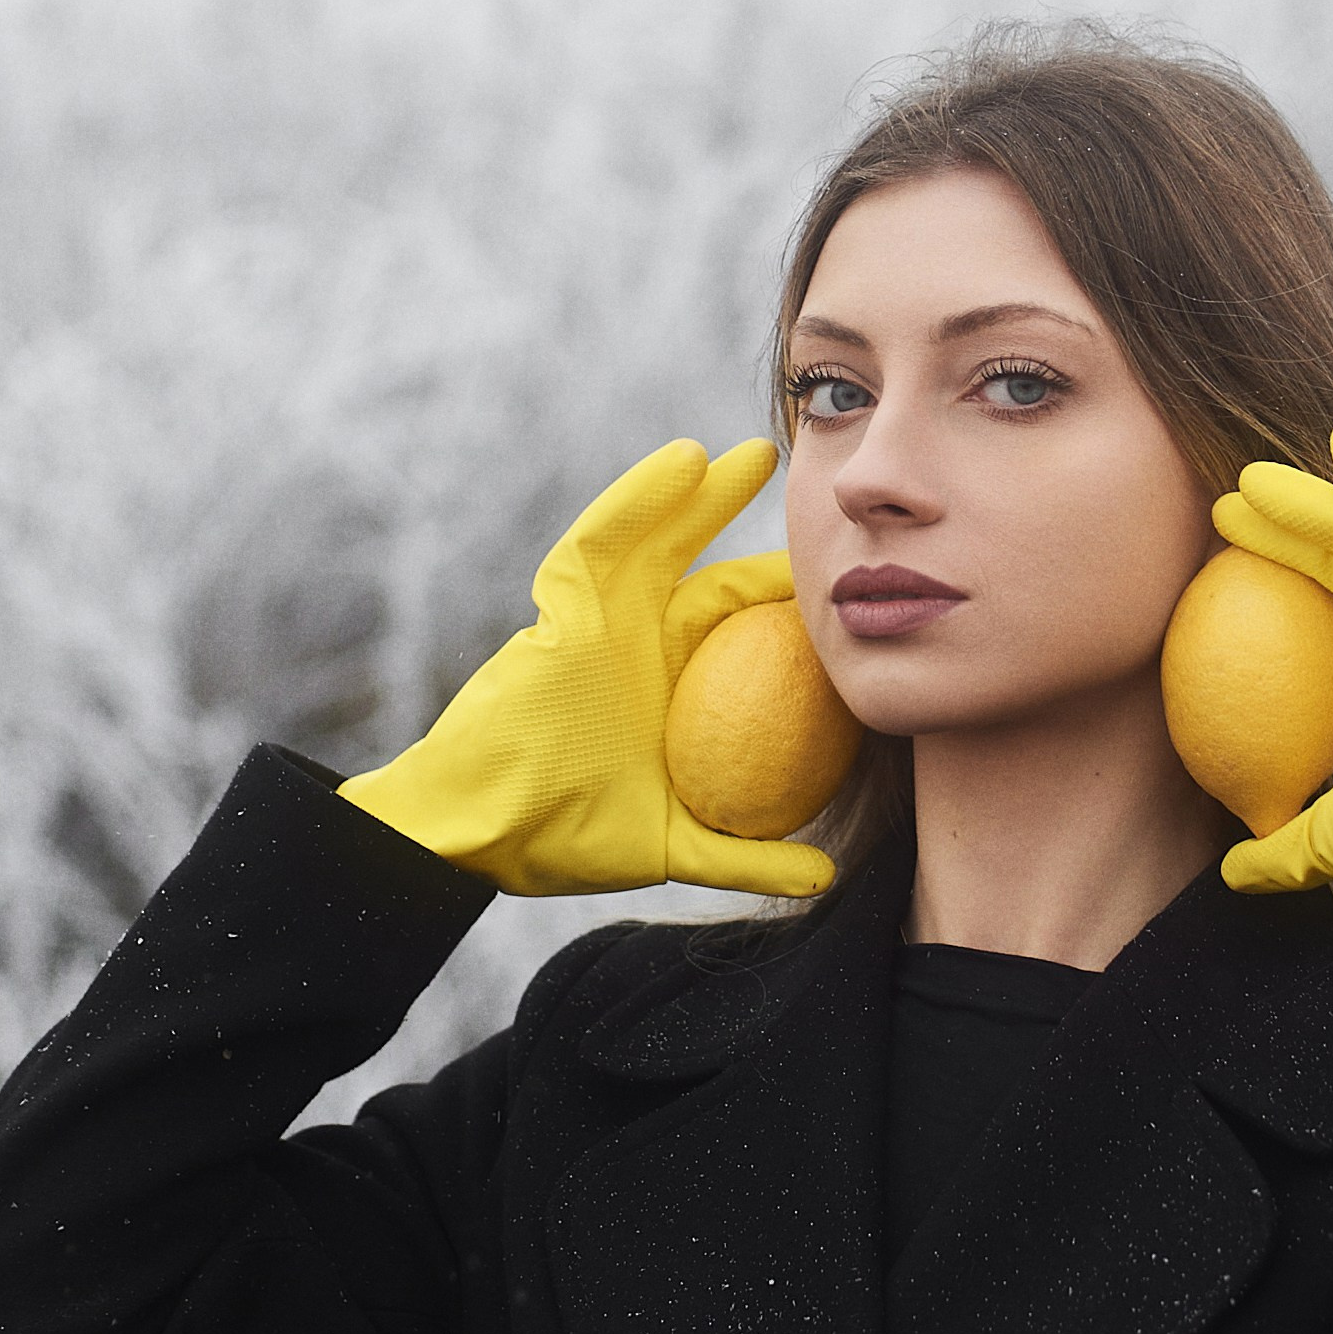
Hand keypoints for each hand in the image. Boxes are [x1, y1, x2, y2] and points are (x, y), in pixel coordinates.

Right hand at [340, 439, 834, 897]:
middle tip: (813, 493)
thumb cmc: (567, 840)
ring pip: (660, 540)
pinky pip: (603, 539)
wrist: (485, 834)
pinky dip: (642, 496)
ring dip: (704, 492)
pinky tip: (685, 460)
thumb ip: (747, 856)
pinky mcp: (560, 606)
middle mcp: (640, 646)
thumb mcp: (676, 847)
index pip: (742, 634)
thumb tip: (826, 878)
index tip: (848, 583)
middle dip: (759, 536)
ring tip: (757, 455)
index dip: (788, 606)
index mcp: (674, 691)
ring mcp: (599, 621)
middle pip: (709, 574)